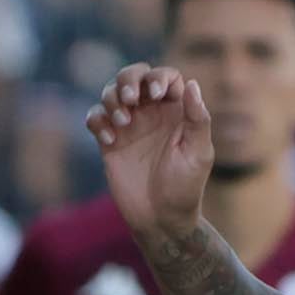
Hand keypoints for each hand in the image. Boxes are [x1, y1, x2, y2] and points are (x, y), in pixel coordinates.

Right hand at [85, 64, 214, 245]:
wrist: (160, 220)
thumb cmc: (185, 188)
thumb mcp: (198, 154)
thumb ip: (197, 118)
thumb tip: (192, 84)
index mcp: (176, 111)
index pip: (166, 76)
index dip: (159, 77)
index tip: (156, 94)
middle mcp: (151, 113)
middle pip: (134, 75)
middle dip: (128, 79)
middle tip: (130, 99)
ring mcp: (129, 126)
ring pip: (111, 92)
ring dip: (112, 98)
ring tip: (122, 122)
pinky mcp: (110, 141)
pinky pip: (96, 117)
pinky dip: (98, 121)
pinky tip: (110, 141)